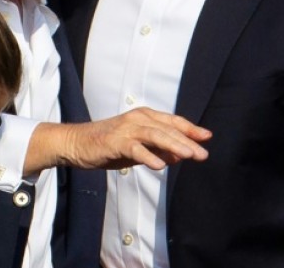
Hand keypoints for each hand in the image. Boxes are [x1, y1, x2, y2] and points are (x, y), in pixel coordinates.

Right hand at [30, 107, 211, 172]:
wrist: (76, 143)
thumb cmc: (107, 145)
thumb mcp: (137, 148)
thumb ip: (157, 149)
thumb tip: (179, 156)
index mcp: (144, 116)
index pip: (172, 122)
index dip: (190, 129)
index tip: (207, 138)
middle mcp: (137, 118)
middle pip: (167, 129)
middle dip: (188, 142)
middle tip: (203, 154)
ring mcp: (126, 129)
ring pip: (155, 135)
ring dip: (173, 145)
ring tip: (189, 156)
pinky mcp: (115, 141)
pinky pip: (135, 148)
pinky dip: (148, 156)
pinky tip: (160, 165)